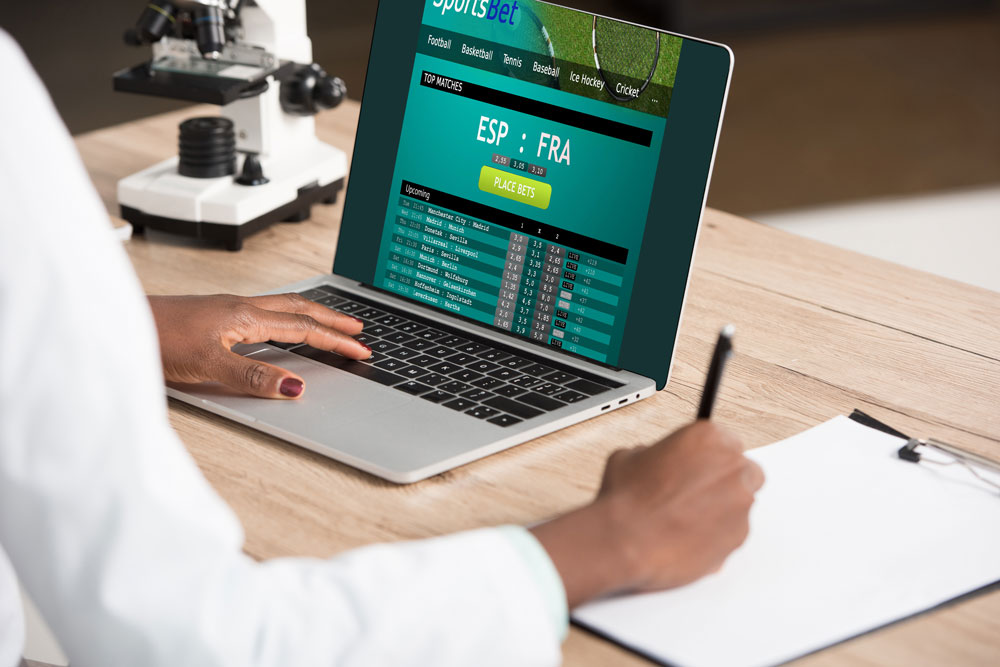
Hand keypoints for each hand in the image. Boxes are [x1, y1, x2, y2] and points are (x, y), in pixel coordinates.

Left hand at [148, 294, 370, 398]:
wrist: (119, 324)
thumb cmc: (156, 340)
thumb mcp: (208, 366)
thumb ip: (253, 377)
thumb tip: (294, 386)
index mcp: (246, 316)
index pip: (303, 328)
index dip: (335, 339)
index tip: (360, 349)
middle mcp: (241, 307)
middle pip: (299, 308)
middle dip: (332, 319)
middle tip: (357, 328)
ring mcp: (227, 308)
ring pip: (282, 305)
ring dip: (311, 314)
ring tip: (328, 321)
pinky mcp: (215, 314)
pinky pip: (265, 309)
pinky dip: (287, 315)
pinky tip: (279, 324)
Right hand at [530, 421, 763, 606]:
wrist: (625, 541)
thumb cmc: (626, 499)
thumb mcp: (630, 456)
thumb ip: (655, 453)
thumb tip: (656, 462)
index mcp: (710, 437)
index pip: (725, 440)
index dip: (709, 456)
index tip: (699, 466)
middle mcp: (733, 467)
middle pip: (745, 470)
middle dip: (726, 481)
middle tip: (698, 492)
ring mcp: (741, 504)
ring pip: (740, 504)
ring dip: (720, 510)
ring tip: (685, 521)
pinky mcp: (739, 537)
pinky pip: (732, 534)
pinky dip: (716, 537)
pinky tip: (686, 538)